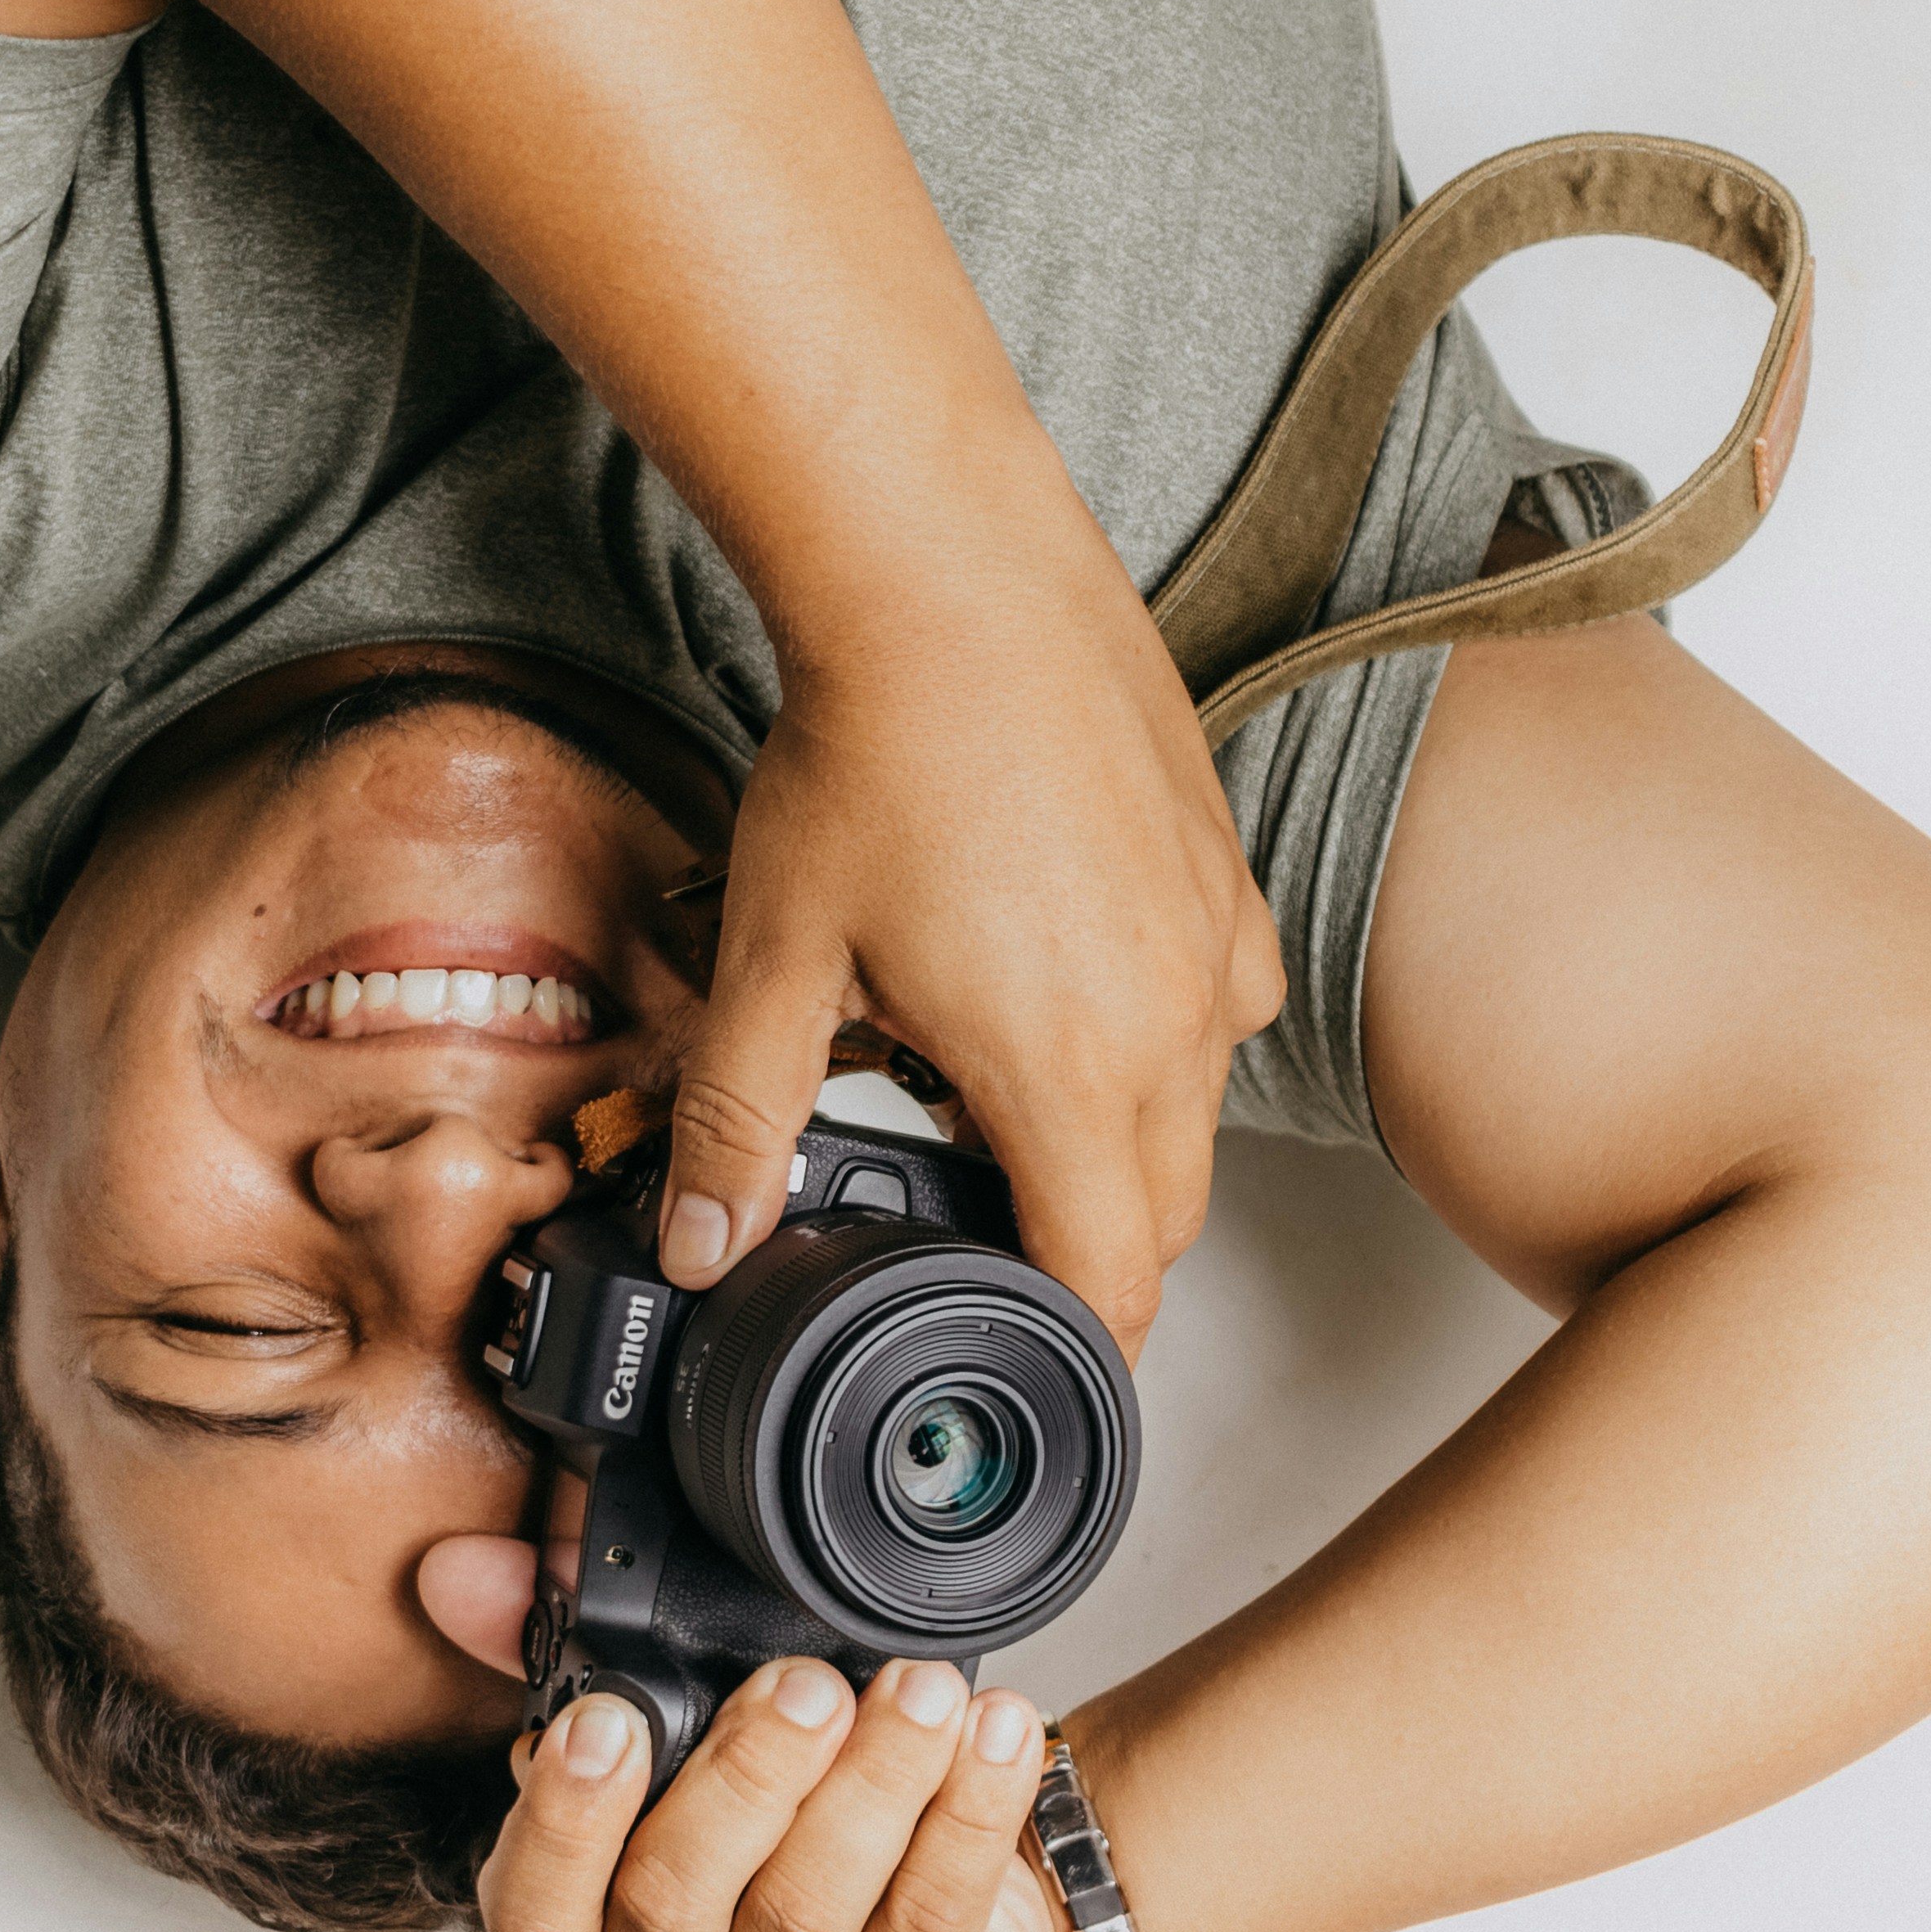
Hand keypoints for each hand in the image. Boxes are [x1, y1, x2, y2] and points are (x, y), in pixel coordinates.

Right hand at [478, 1662, 1100, 1931]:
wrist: (959, 1926)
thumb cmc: (789, 1825)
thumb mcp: (680, 1730)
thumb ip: (561, 1645)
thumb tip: (465, 1571)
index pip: (536, 1906)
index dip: (564, 1816)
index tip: (609, 1718)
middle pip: (673, 1906)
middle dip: (743, 1776)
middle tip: (806, 1686)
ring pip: (802, 1921)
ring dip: (869, 1785)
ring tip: (920, 1693)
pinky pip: (928, 1928)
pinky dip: (964, 1817)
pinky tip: (988, 1739)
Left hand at [663, 554, 1287, 1355]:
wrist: (952, 580)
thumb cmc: (873, 753)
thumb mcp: (776, 959)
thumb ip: (738, 1122)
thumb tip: (702, 1243)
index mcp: (1067, 1070)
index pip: (1110, 1281)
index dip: (1066, 1341)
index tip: (1017, 1351)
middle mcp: (1173, 1020)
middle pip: (1161, 1214)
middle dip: (1080, 1244)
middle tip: (974, 1221)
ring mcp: (1215, 940)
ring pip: (1196, 1110)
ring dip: (1116, 1133)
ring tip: (990, 1078)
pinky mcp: (1228, 871)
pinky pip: (1221, 1002)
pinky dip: (1158, 1029)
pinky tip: (1062, 976)